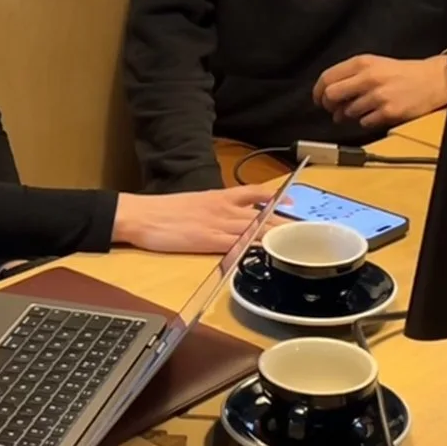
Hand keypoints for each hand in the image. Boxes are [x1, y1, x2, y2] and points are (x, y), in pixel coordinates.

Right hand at [111, 183, 280, 255]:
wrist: (142, 216)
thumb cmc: (163, 211)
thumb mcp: (193, 202)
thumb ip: (213, 208)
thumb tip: (226, 214)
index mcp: (219, 196)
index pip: (254, 192)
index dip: (275, 197)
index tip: (291, 201)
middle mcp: (224, 209)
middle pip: (262, 214)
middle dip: (284, 222)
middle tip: (303, 230)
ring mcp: (219, 225)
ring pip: (256, 229)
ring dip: (276, 236)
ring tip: (295, 243)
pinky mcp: (210, 242)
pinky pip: (238, 245)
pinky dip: (254, 248)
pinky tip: (267, 253)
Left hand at [312, 54, 446, 130]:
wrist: (432, 80)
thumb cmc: (401, 73)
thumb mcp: (375, 64)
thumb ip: (351, 74)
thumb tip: (327, 92)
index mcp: (363, 63)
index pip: (327, 78)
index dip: (318, 92)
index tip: (318, 99)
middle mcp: (368, 78)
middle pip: (332, 96)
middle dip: (329, 106)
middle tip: (333, 109)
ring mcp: (378, 96)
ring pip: (347, 112)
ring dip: (349, 115)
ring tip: (361, 110)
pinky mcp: (388, 112)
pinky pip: (364, 123)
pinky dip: (366, 122)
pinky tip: (375, 114)